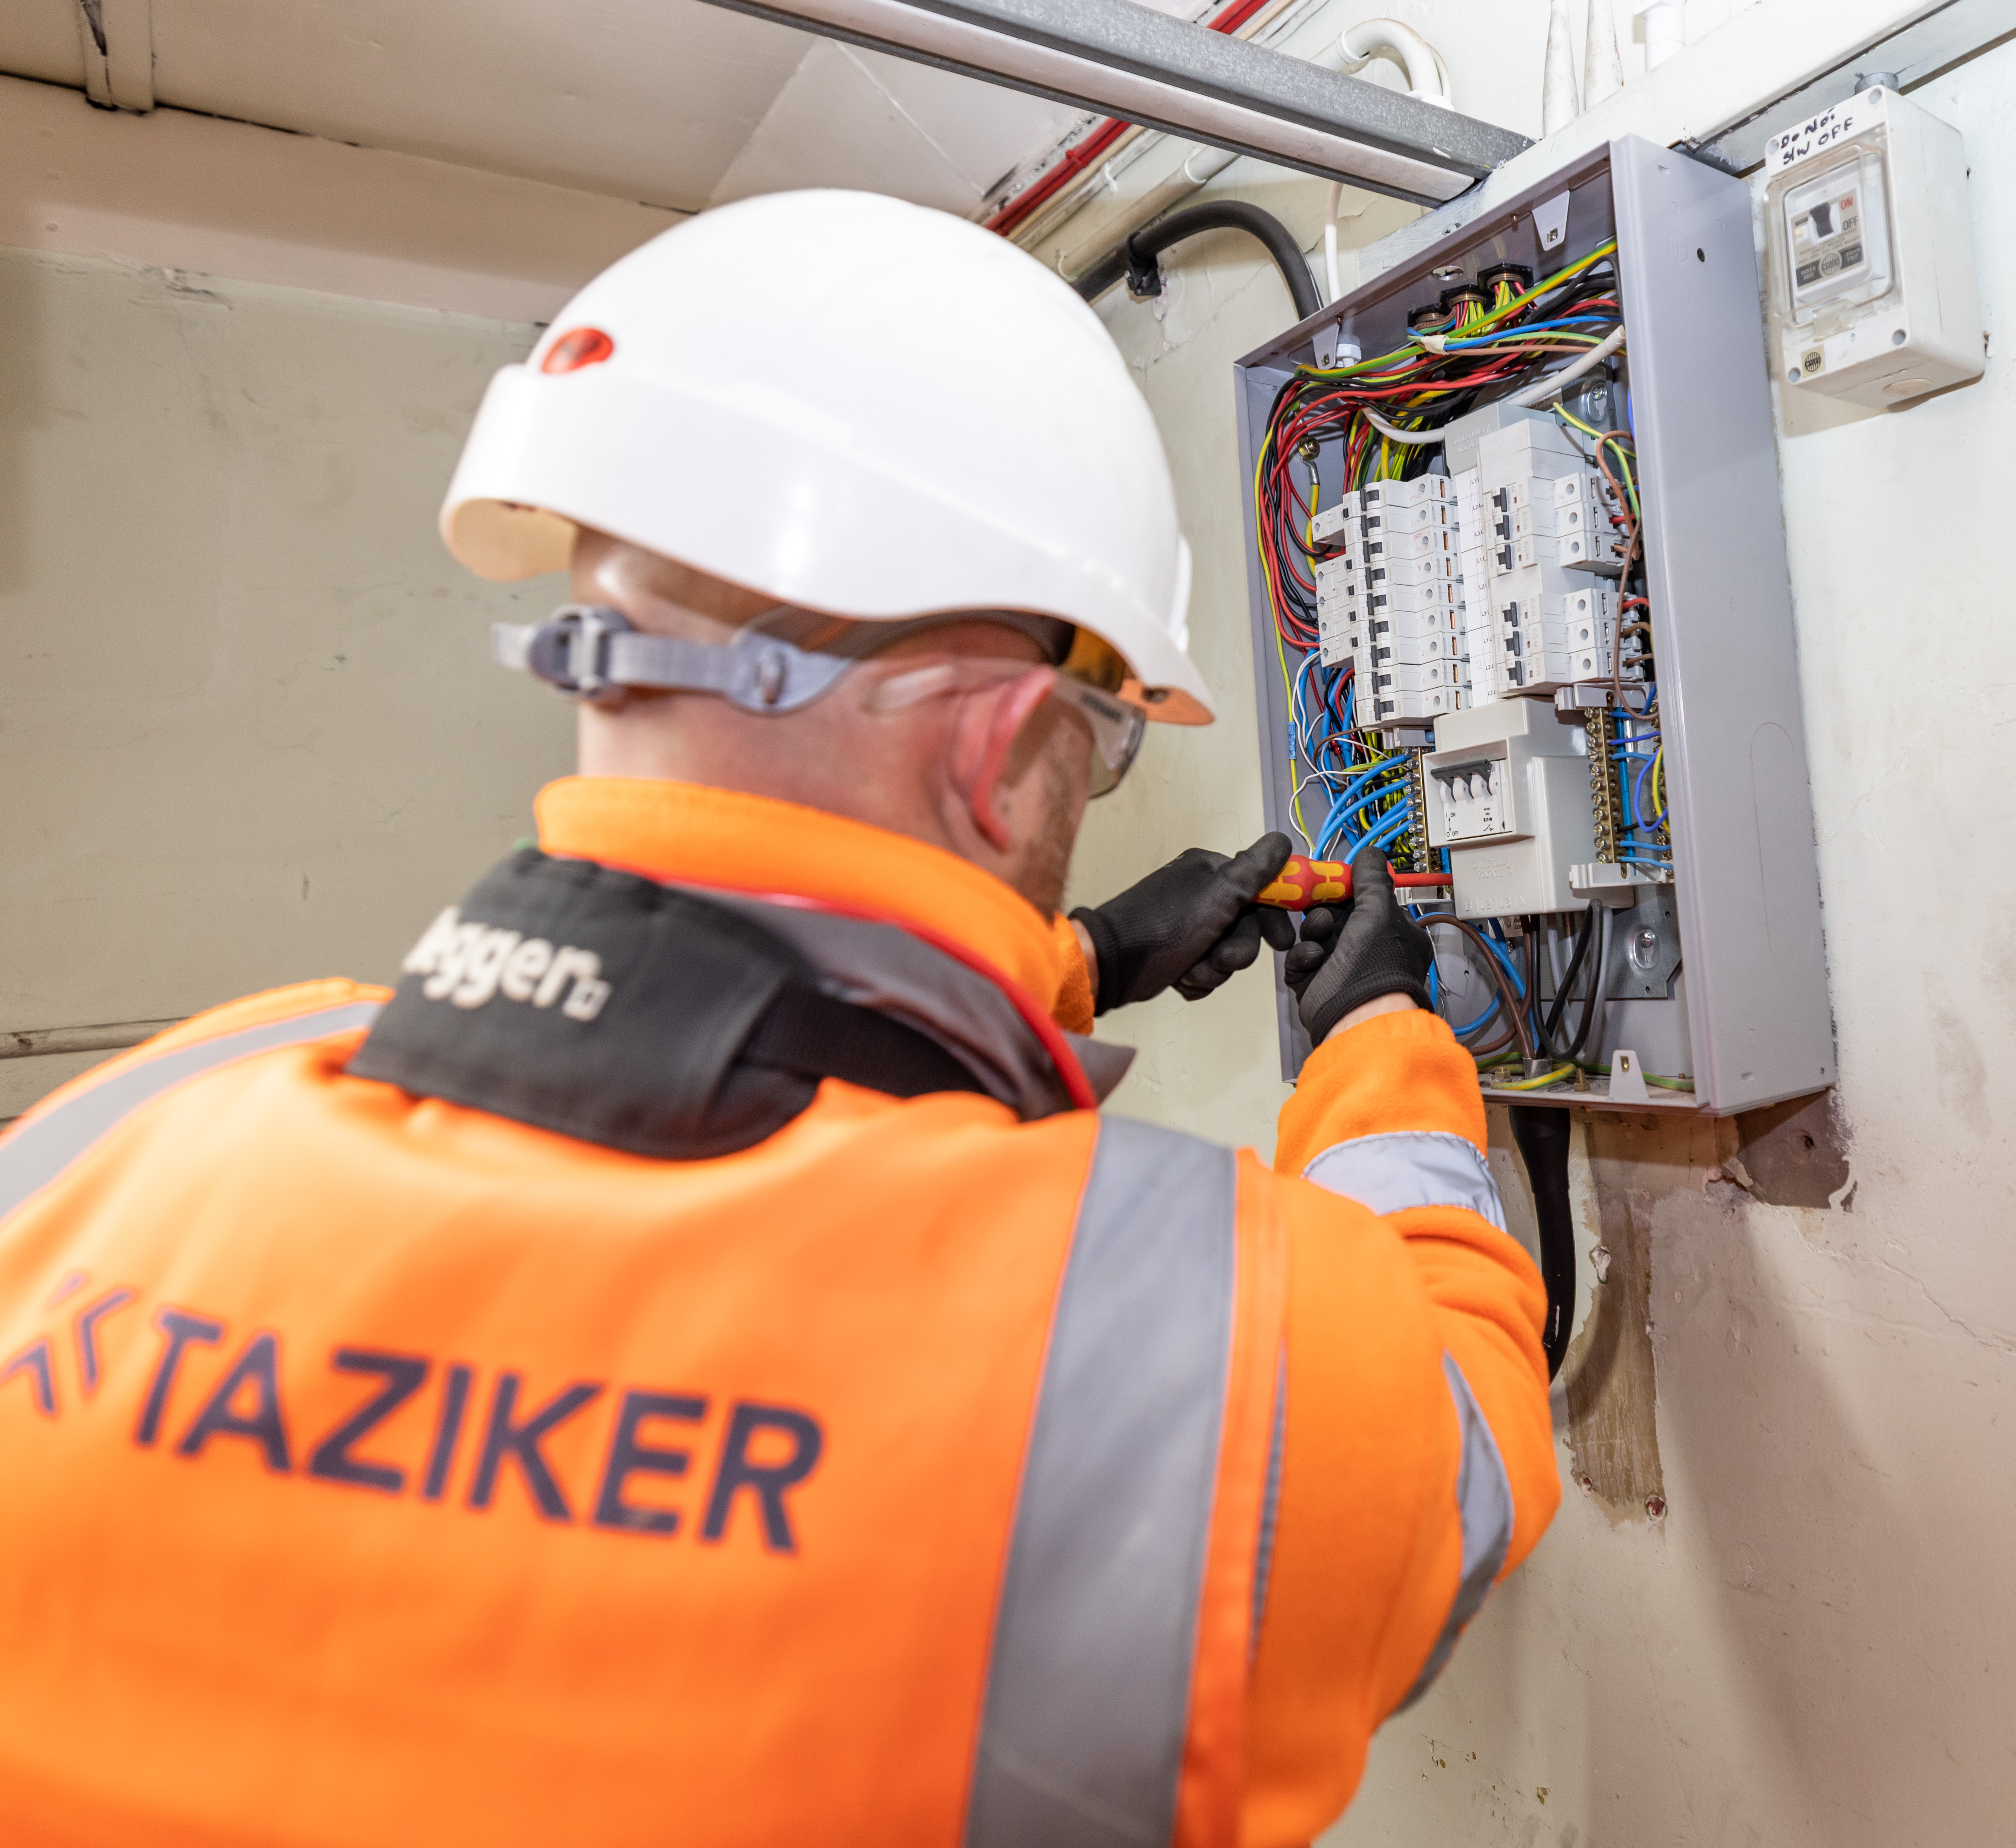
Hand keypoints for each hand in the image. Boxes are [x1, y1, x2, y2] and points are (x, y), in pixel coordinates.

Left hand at [1071, 834, 1295, 1013]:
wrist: (1112, 963)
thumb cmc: (1164, 925)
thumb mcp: (1217, 895)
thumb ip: (1253, 871)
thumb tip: (1282, 840)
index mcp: (1210, 872)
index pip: (1260, 889)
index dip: (1274, 917)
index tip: (1282, 942)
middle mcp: (1201, 895)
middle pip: (1246, 928)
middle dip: (1236, 951)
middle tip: (1220, 959)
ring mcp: (1188, 926)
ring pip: (1227, 954)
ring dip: (1213, 969)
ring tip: (1191, 969)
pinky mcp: (1177, 954)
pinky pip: (1206, 971)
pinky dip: (1197, 979)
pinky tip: (1181, 978)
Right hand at [1281, 845, 1433, 1043]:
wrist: (1355, 1016)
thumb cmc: (1375, 966)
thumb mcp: (1378, 911)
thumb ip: (1372, 879)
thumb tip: (1370, 854)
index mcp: (1392, 933)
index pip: (1366, 900)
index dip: (1347, 888)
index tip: (1331, 878)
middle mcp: (1368, 950)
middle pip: (1336, 914)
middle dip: (1324, 909)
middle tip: (1318, 906)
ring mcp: (1340, 967)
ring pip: (1314, 934)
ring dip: (1313, 931)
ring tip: (1319, 940)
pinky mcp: (1316, 982)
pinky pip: (1300, 957)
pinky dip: (1303, 957)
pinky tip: (1312, 962)